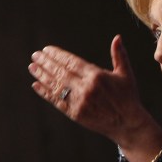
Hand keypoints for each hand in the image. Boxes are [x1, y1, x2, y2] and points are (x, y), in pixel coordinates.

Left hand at [29, 35, 161, 154]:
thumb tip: (117, 37)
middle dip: (46, 63)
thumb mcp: (126, 74)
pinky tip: (36, 84)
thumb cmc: (128, 97)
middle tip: (35, 55)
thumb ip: (119, 55)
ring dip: (42, 75)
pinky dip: (45, 92)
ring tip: (32, 66)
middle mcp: (86, 88)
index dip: (58, 55)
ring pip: (56, 85)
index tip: (47, 49)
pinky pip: (56, 101)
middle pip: (61, 72)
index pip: (72, 62)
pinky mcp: (75, 114)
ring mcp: (79, 101)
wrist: (128, 124)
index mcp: (97, 76)